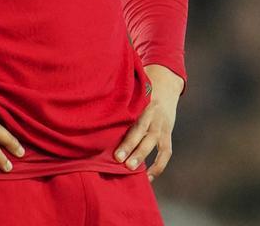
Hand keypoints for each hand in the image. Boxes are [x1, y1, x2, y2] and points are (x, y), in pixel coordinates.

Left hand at [114, 64, 183, 181]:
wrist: (165, 83)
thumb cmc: (138, 91)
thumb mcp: (128, 91)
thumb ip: (115, 103)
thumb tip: (91, 118)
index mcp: (138, 100)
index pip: (129, 115)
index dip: (119, 127)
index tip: (105, 137)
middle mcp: (151, 111)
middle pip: (140, 128)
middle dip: (129, 144)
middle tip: (118, 159)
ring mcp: (161, 123)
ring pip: (153, 141)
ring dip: (142, 155)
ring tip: (131, 168)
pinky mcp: (168, 132)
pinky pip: (166, 151)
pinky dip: (158, 165)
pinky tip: (148, 176)